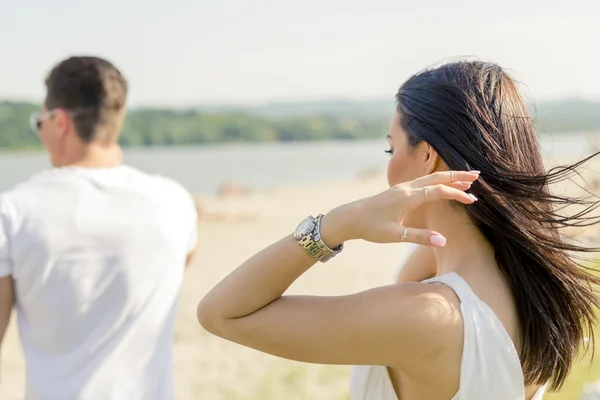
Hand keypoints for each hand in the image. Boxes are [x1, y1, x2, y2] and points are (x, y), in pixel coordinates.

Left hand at [321, 171, 479, 246]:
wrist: (349, 217)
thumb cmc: (370, 227)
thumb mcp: (395, 236)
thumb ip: (420, 236)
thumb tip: (443, 241)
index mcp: (408, 197)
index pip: (439, 192)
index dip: (457, 195)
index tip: (473, 201)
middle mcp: (406, 189)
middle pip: (437, 178)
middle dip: (458, 176)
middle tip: (478, 176)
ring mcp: (402, 188)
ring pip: (430, 178)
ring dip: (448, 177)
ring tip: (466, 178)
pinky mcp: (398, 191)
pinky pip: (422, 182)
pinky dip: (436, 181)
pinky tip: (441, 184)